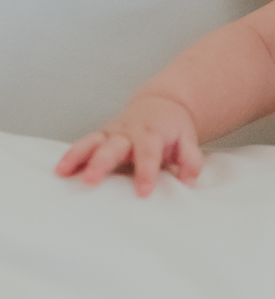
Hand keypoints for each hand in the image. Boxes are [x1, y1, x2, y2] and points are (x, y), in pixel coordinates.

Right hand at [55, 94, 202, 196]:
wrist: (160, 105)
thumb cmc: (172, 129)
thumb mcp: (188, 141)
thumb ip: (190, 160)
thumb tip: (189, 180)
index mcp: (152, 134)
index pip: (149, 153)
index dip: (146, 172)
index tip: (143, 192)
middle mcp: (128, 132)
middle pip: (113, 146)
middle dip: (101, 162)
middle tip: (91, 181)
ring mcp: (111, 133)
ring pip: (92, 142)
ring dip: (77, 156)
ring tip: (62, 172)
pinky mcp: (100, 137)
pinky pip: (83, 145)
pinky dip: (71, 156)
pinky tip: (59, 170)